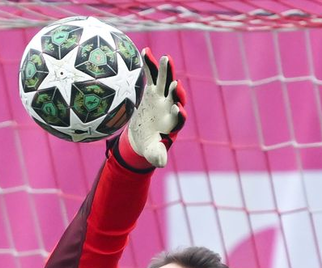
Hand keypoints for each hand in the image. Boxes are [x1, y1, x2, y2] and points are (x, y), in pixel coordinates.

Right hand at [124, 52, 185, 168]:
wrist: (142, 137)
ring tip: (165, 58)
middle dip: (175, 90)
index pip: (179, 117)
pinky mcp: (153, 91)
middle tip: (175, 83)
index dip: (179, 113)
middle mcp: (170, 107)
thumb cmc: (150, 147)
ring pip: (166, 82)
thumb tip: (161, 163)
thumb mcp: (152, 153)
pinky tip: (145, 51)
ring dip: (166, 71)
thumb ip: (157, 156)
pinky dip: (150, 64)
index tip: (178, 110)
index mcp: (173, 123)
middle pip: (175, 97)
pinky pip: (152, 75)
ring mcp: (162, 97)